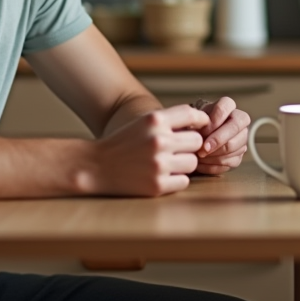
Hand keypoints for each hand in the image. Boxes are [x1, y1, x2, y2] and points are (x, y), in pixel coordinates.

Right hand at [88, 104, 209, 195]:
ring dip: (183, 164)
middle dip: (189, 146)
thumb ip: (171, 121)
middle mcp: (158, 140)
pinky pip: (184, 181)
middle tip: (176, 150)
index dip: (200, 120)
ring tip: (166, 164)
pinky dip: (176, 180)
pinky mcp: (157, 186)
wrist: (96, 167)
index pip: (191, 114)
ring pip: (192, 162)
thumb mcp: (144, 123)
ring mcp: (158, 164)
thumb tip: (204, 123)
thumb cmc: (124, 143)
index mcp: (154, 120)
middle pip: (196, 141)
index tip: (201, 126)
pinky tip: (161, 176)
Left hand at [191, 96, 249, 174]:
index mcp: (228, 105)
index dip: (212, 121)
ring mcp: (242, 139)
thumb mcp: (193, 118)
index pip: (224, 108)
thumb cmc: (195, 125)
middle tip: (201, 149)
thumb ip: (194, 121)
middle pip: (234, 128)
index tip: (201, 132)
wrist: (196, 136)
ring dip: (213, 155)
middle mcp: (240, 120)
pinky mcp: (239, 156)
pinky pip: (229, 162)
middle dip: (216, 140)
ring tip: (198, 156)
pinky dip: (213, 165)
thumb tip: (197, 133)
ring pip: (232, 147)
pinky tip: (202, 164)